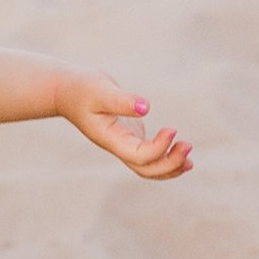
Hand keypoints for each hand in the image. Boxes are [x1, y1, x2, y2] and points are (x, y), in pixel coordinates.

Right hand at [59, 68, 191, 179]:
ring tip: (190, 160)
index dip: (158, 148)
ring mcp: (124, 144)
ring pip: (148, 168)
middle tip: (188, 146)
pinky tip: (179, 149)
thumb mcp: (100, 90)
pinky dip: (166, 158)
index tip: (172, 130)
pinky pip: (149, 156)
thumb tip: (144, 107)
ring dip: (170, 167)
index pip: (138, 155)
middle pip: (146, 169)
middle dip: (169, 164)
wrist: (69, 92)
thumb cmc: (83, 89)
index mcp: (111, 140)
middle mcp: (118, 147)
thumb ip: (121, 100)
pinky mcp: (129, 136)